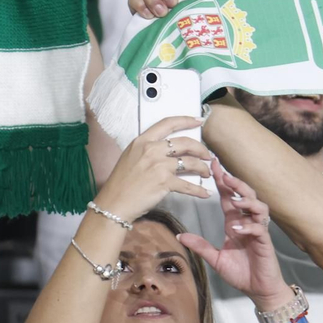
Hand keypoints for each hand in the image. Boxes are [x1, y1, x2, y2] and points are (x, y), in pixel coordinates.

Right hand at [93, 115, 212, 220]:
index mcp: (142, 141)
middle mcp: (152, 150)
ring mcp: (159, 165)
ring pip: (191, 162)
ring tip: (206, 173)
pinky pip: (188, 185)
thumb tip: (167, 150)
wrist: (114, 202)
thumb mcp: (131, 157)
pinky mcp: (164, 182)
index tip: (198, 121)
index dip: (186, 120)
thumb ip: (148, 150)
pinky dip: (199, 190)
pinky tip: (205, 193)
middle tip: (207, 155)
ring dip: (203, 168)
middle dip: (201, 149)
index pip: (168, 124)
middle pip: (185, 143)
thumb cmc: (121, 183)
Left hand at [178, 162, 290, 307]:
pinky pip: (259, 229)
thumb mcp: (215, 258)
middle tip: (224, 174)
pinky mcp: (265, 243)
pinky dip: (249, 226)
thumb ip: (200, 246)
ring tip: (236, 200)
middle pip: (245, 196)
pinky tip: (237, 228)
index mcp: (234, 224)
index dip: (222, 182)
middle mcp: (247, 224)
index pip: (229, 198)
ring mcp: (257, 232)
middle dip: (236, 183)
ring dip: (247, 201)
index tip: (214, 165)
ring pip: (258, 207)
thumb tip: (180, 237)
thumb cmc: (241, 273)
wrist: (258, 290)